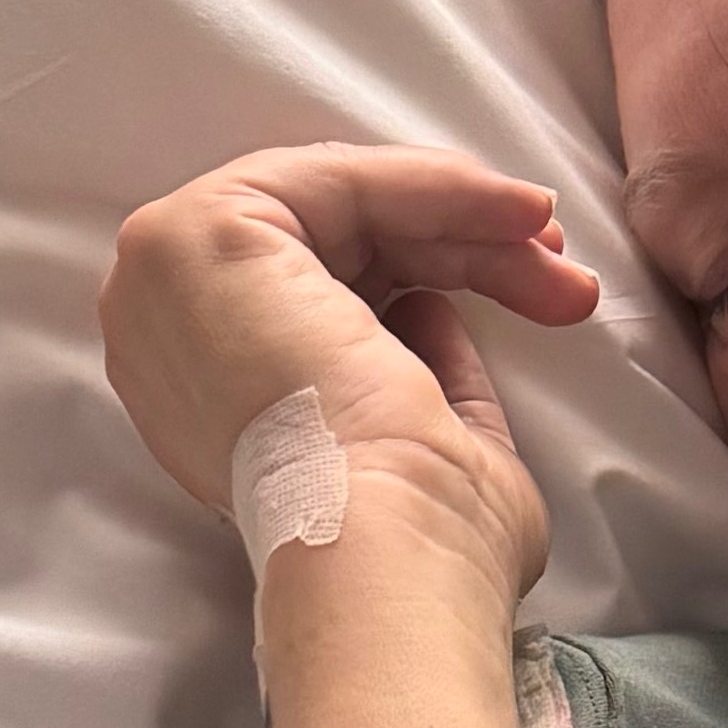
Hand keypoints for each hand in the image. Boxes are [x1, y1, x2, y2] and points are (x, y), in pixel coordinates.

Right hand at [98, 147, 602, 611]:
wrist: (384, 549)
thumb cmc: (411, 535)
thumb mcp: (416, 438)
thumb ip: (410, 367)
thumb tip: (429, 310)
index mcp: (205, 400)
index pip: (323, 299)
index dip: (435, 281)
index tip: (540, 294)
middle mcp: (168, 336)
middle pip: (334, 246)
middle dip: (461, 249)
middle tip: (560, 273)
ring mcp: (171, 280)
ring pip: (341, 205)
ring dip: (463, 213)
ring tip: (556, 248)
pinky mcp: (207, 233)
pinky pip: (339, 178)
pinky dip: (436, 185)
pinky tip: (521, 213)